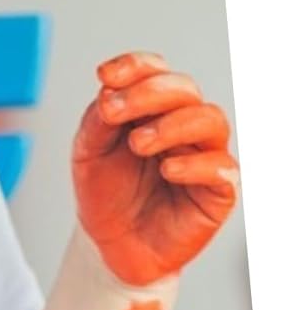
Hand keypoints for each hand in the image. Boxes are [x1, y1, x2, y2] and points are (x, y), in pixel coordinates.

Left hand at [72, 52, 238, 286]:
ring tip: (138, 143)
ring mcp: (204, 155)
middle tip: (113, 111)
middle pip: (184, 89)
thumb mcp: (88, 152)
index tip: (104, 75)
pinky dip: (194, 164)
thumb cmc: (104, 192)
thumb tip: (110, 91)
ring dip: (172, 124)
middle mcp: (183, 125)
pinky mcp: (218, 191)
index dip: (135, 66)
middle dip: (148, 93)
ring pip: (211, 120)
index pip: (155, 71)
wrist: (110, 244)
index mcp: (151, 108)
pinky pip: (221, 168)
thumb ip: (98, 120)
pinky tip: (166, 170)